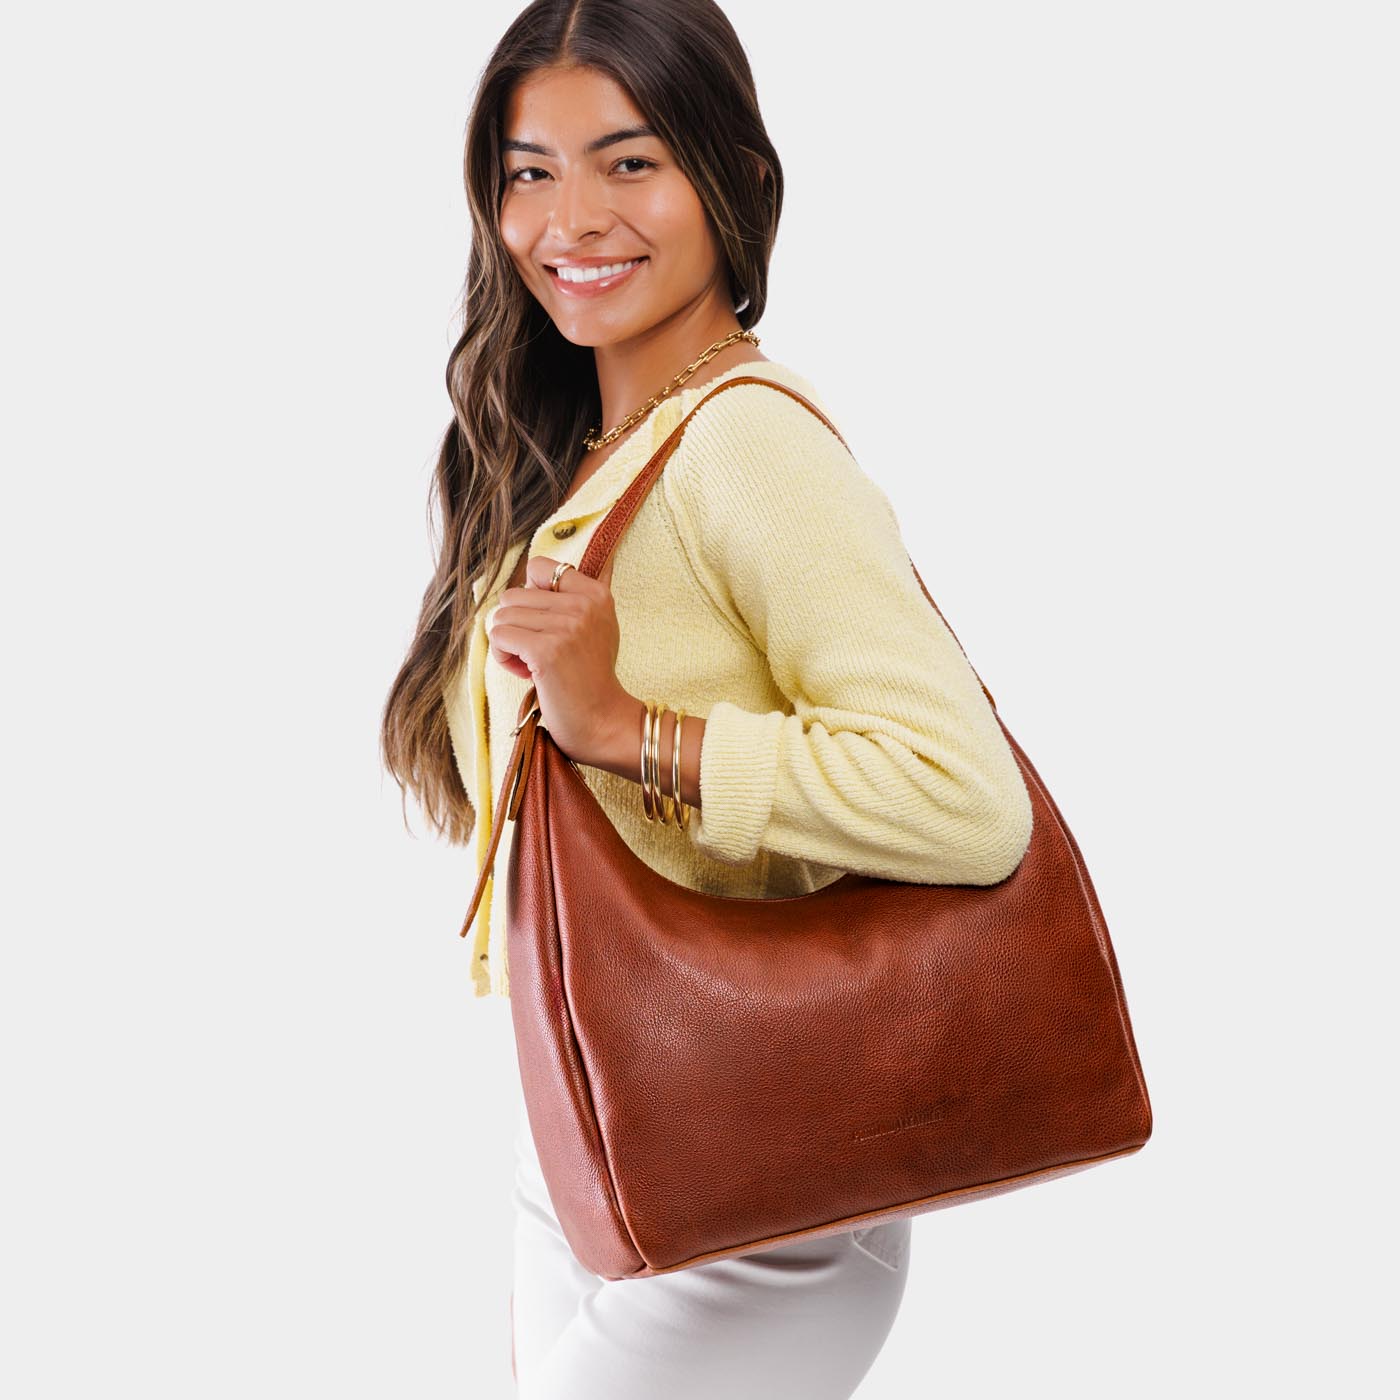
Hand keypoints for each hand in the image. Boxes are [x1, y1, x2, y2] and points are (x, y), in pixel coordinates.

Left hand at [485, 552, 637, 768]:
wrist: (603, 722)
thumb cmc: (591, 679)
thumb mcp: (596, 627)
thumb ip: (573, 598)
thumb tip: (536, 570)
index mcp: (596, 593)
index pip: (540, 567)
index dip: (529, 596)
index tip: (543, 623)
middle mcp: (584, 604)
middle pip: (513, 595)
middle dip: (516, 626)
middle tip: (538, 652)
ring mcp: (566, 626)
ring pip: (501, 617)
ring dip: (509, 644)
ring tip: (533, 664)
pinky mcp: (547, 650)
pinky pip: (499, 637)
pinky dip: (504, 658)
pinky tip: (528, 673)